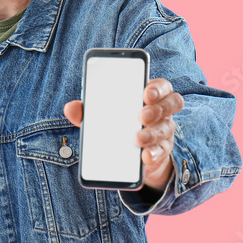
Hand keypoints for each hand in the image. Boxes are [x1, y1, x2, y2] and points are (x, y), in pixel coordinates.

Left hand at [63, 78, 183, 189]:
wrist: (130, 154)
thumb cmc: (117, 124)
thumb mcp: (103, 116)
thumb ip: (88, 111)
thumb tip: (69, 108)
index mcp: (148, 96)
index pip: (161, 85)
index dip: (157, 88)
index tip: (146, 92)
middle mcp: (161, 111)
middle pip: (172, 103)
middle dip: (158, 108)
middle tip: (142, 116)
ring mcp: (164, 130)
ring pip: (167, 128)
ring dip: (153, 133)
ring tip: (138, 138)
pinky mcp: (161, 151)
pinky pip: (162, 151)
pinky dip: (153, 154)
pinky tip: (144, 156)